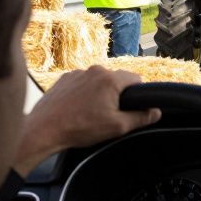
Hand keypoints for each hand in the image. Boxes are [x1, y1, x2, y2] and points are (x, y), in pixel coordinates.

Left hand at [14, 66, 160, 174]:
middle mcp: (94, 70)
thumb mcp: (117, 127)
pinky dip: (84, 93)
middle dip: (116, 94)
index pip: (136, 79)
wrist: (44, 129)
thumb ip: (141, 118)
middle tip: (108, 114)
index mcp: (110, 80)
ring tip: (90, 113)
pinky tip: (77, 109)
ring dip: (99, 93)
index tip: (131, 107)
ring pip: (98, 81)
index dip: (138, 94)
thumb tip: (156, 111)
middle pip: (116, 79)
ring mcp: (77, 73)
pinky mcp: (64, 79)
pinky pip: (82, 82)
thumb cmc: (80, 128)